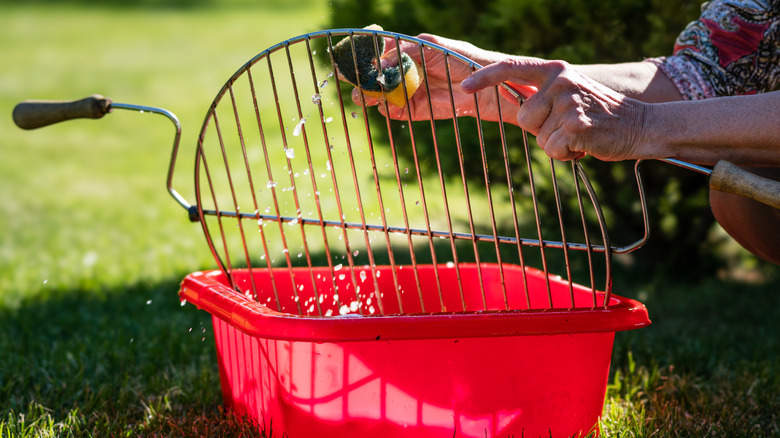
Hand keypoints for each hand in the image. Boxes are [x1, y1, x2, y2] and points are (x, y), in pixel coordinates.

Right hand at [352, 34, 530, 123]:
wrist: (483, 88)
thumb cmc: (462, 60)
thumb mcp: (433, 47)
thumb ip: (407, 50)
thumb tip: (381, 60)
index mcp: (405, 50)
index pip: (377, 49)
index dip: (363, 50)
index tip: (352, 51)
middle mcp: (401, 71)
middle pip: (371, 73)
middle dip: (358, 75)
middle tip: (351, 76)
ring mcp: (404, 91)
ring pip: (376, 93)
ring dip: (366, 93)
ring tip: (364, 93)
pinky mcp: (410, 110)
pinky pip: (390, 110)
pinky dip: (383, 107)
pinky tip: (383, 103)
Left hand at [461, 57, 648, 160]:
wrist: (642, 126)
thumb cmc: (601, 116)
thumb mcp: (570, 95)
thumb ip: (544, 96)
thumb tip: (512, 104)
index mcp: (556, 70)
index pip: (512, 68)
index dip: (485, 78)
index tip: (464, 87)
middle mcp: (560, 81)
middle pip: (524, 118)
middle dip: (542, 130)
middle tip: (569, 126)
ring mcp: (567, 102)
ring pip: (538, 137)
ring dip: (556, 144)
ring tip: (580, 134)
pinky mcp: (574, 125)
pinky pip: (553, 149)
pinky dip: (567, 154)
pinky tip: (586, 144)